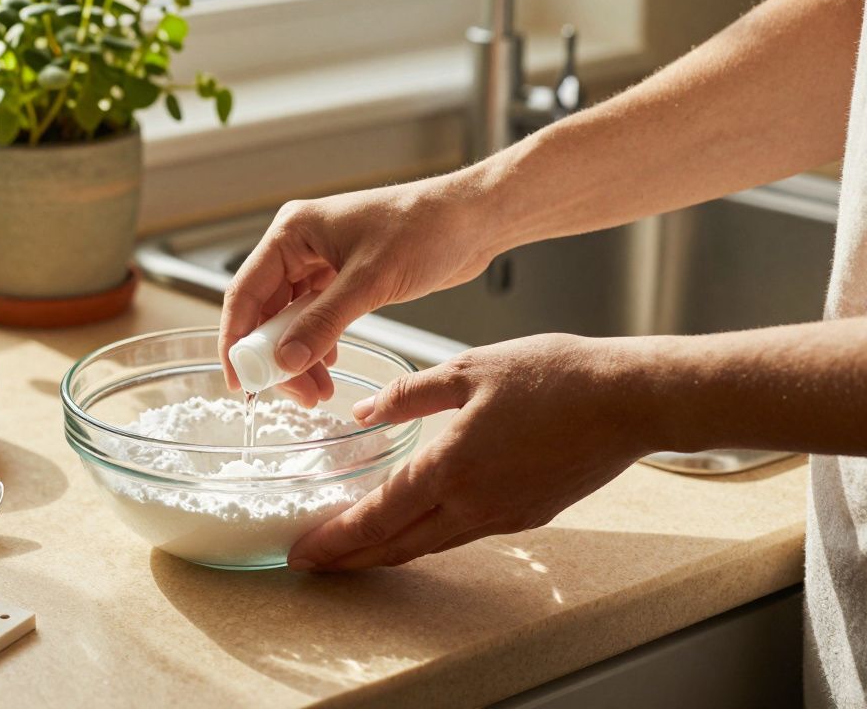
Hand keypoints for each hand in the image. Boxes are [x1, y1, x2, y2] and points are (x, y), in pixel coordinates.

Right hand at [218, 178, 500, 405]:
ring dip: (300, 354)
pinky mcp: (345, 276)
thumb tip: (285, 361)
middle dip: (276, 356)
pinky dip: (320, 343)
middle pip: (267, 311)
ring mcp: (322, 261)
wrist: (474, 219)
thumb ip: (323, 324)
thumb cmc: (425, 228)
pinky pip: (317, 317)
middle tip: (296, 394)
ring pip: (293, 318)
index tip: (240, 382)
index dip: (237, 340)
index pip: (245, 292)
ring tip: (319, 390)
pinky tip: (331, 364)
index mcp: (293, 232)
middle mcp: (300, 245)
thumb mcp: (369, 281)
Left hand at [287, 333, 657, 569]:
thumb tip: (364, 414)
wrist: (630, 400)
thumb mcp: (469, 368)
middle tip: (312, 563)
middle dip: (349, 559)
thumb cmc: (555, 375)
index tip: (301, 552)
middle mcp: (473, 505)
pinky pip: (462, 534)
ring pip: (429, 546)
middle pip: (396, 546)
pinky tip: (414, 525)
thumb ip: (408, 395)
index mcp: (451, 467)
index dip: (335, 539)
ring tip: (352, 550)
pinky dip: (425, 538)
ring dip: (386, 552)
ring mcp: (503, 516)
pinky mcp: (527, 515)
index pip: (376, 517)